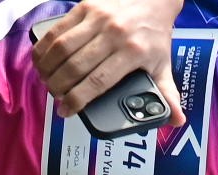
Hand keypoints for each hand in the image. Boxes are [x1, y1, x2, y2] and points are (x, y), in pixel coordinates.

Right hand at [30, 0, 185, 123]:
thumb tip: (176, 120)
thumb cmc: (154, 35)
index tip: (65, 111)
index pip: (98, 81)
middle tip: (56, 97)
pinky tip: (41, 61)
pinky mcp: (85, 6)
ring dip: (49, 69)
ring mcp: (98, 18)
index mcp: (133, 53)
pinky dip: (45, 47)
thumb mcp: (163, 65)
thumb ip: (166, 94)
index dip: (77, 100)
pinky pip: (58, 30)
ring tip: (47, 81)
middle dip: (59, 87)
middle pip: (76, 67)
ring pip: (62, 48)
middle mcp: (114, 34)